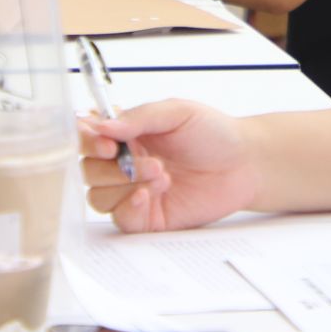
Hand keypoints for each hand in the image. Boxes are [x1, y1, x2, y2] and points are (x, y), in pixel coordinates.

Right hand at [80, 100, 259, 233]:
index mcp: (126, 133)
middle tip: (150, 162)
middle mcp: (123, 162)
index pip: (86, 137)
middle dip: (111, 168)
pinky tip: (151, 194)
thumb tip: (102, 126)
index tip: (107, 144)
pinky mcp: (146, 216)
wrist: (244, 163)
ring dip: (124, 186)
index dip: (86, 141)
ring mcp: (132, 191)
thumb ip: (139, 118)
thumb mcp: (177, 112)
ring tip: (162, 175)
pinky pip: (120, 219)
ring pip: (98, 196)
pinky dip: (129, 207)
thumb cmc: (213, 132)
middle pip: (87, 170)